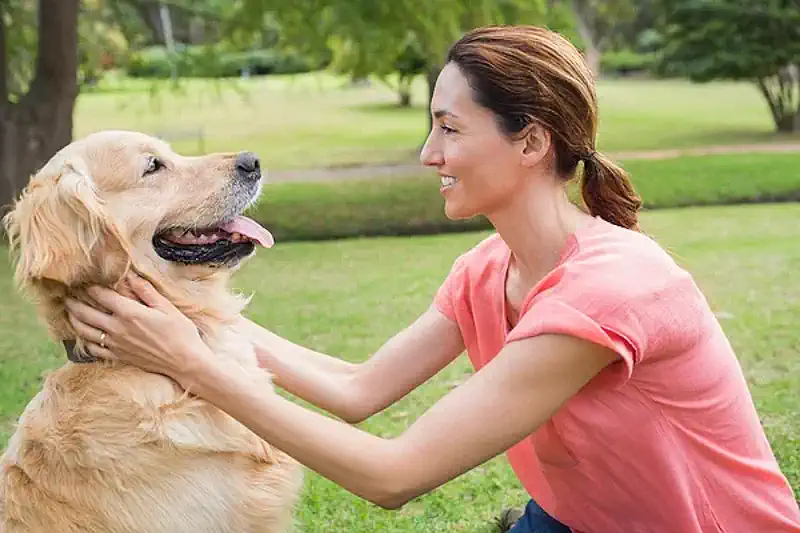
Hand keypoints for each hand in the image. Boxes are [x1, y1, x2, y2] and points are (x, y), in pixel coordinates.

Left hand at [64, 272, 211, 386]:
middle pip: (85, 313)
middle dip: (74, 303)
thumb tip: (131, 277)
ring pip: (84, 331)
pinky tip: (83, 335)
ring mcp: (115, 344)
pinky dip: (84, 340)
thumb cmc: (181, 333)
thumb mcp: (167, 308)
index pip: (102, 296)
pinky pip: (93, 348)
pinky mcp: (118, 356)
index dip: (91, 287)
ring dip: (74, 320)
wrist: (184, 362)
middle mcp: (117, 328)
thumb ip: (146, 292)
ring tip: (70, 313)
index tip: (85, 281)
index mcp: (130, 313)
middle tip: (67, 296)